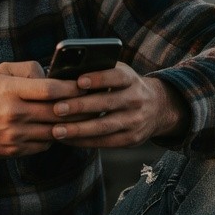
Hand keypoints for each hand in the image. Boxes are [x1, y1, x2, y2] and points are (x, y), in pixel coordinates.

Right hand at [0, 61, 82, 157]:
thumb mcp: (1, 72)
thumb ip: (28, 69)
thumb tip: (53, 74)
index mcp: (10, 90)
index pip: (50, 89)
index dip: (72, 88)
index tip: (85, 86)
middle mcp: (13, 113)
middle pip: (57, 112)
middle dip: (78, 108)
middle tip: (93, 103)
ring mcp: (14, 134)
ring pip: (54, 131)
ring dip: (69, 125)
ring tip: (82, 118)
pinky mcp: (14, 150)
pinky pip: (44, 145)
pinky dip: (52, 137)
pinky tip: (57, 129)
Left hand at [49, 64, 186, 147]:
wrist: (158, 108)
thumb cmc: (125, 87)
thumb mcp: (120, 74)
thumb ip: (100, 71)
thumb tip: (66, 73)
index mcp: (131, 79)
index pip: (117, 77)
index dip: (99, 79)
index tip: (79, 81)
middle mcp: (136, 100)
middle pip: (107, 103)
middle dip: (80, 106)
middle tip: (57, 108)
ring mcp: (135, 121)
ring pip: (104, 127)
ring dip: (78, 130)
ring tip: (56, 131)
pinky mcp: (131, 139)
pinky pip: (104, 142)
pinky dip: (83, 141)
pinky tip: (66, 140)